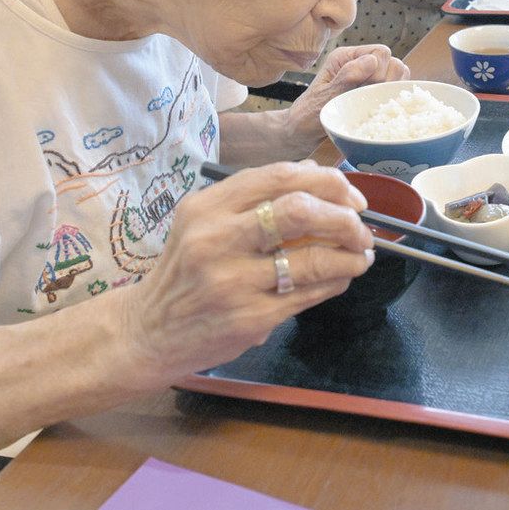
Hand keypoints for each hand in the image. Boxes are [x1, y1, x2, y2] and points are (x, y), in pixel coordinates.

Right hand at [121, 162, 373, 378]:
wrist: (147, 332)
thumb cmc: (184, 272)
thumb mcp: (204, 223)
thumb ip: (256, 199)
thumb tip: (318, 177)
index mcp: (208, 206)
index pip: (279, 176)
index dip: (326, 181)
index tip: (350, 196)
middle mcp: (217, 239)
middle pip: (299, 211)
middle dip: (344, 217)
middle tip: (361, 227)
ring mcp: (233, 282)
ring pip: (313, 259)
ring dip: (349, 255)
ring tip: (360, 255)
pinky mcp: (249, 319)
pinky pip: (308, 295)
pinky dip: (334, 282)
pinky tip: (339, 278)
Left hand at [286, 44, 408, 145]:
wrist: (303, 136)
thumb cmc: (307, 116)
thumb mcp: (324, 98)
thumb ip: (347, 79)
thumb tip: (371, 61)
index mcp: (346, 57)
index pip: (381, 53)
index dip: (380, 71)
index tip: (367, 89)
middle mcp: (360, 65)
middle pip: (394, 64)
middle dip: (387, 84)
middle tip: (370, 100)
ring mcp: (369, 81)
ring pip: (398, 80)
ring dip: (390, 94)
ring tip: (373, 108)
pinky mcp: (374, 97)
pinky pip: (395, 95)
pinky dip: (392, 104)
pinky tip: (380, 115)